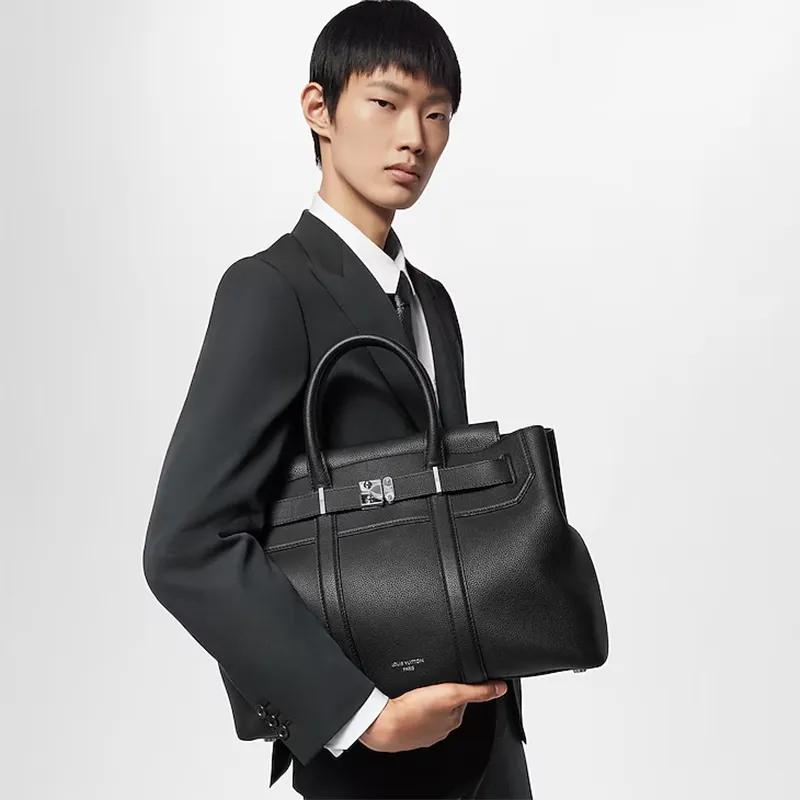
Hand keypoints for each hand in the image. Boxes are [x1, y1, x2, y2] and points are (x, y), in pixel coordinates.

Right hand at [358, 680, 506, 752]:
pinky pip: (415, 715)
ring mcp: (424, 731)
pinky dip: (413, 708)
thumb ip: (476, 690)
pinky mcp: (409, 730)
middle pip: (446, 703)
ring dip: (426, 700)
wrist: (383, 724)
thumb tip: (500, 688)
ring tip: (418, 691)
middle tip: (431, 682)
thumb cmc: (413, 711)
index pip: (462, 697)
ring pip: (430, 710)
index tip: (449, 678)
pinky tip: (407, 703)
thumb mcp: (450, 693)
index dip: (456, 684)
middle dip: (441, 691)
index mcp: (453, 719)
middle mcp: (441, 728)